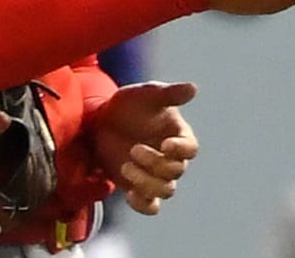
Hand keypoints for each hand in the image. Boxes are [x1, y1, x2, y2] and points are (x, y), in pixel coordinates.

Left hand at [89, 81, 199, 215]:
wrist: (100, 120)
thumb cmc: (128, 104)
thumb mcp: (146, 94)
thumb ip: (168, 94)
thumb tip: (193, 88)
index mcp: (178, 136)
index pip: (190, 149)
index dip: (181, 150)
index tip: (166, 145)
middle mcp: (171, 158)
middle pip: (176, 172)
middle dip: (156, 163)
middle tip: (134, 149)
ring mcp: (156, 175)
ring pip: (165, 191)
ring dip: (147, 183)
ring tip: (126, 166)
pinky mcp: (139, 187)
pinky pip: (150, 206)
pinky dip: (143, 204)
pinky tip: (129, 193)